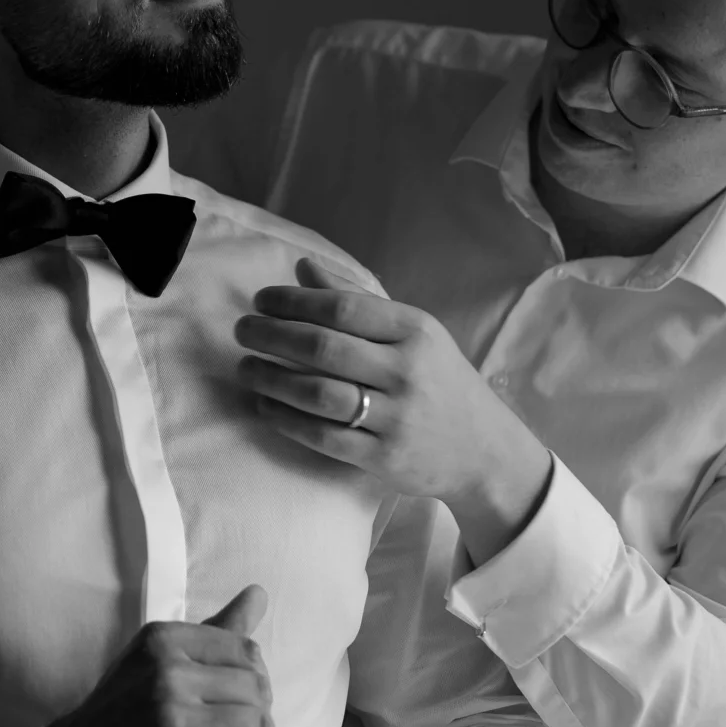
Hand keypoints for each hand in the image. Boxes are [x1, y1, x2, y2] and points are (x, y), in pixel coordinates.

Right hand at [34, 587, 271, 726]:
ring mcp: (173, 721)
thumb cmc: (120, 714)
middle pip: (256, 688)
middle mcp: (167, 674)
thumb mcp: (156, 661)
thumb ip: (214, 630)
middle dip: (256, 715)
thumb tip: (260, 592)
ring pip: (257, 725)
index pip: (245, 649)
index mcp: (162, 640)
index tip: (231, 702)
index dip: (251, 680)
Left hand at [234, 258, 552, 561]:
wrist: (483, 450)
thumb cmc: (439, 381)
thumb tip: (304, 267)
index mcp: (415, 330)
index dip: (293, 301)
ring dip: (271, 379)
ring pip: (318, 394)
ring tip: (245, 367)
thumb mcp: (413, 332)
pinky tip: (264, 406)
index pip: (342, 307)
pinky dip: (286, 420)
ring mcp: (397, 418)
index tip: (260, 300)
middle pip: (324, 348)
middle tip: (242, 330)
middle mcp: (407, 371)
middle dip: (272, 335)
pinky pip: (324, 437)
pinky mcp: (385, 458)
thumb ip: (358, 299)